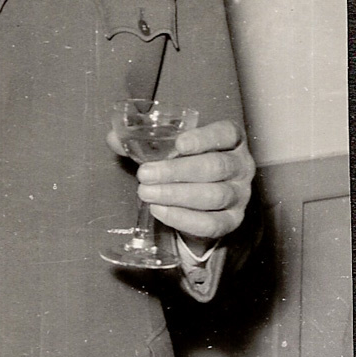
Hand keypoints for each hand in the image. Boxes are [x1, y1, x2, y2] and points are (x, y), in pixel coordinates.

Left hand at [107, 118, 255, 249]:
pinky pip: (212, 223)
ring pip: (214, 195)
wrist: (199, 201)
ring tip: (146, 193)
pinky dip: (183, 218)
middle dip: (176, 171)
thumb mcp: (168, 147)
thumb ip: (141, 140)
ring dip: (176, 194)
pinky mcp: (232, 221)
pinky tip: (159, 210)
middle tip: (144, 174)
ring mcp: (240, 195)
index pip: (226, 133)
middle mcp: (241, 166)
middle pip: (216, 166)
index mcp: (230, 140)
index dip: (204, 138)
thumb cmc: (184, 163)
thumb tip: (114, 138)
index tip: (179, 144)